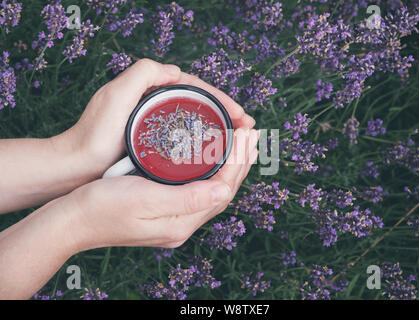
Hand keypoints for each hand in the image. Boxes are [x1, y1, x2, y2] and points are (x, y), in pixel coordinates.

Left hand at [63, 58, 255, 177]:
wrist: (78, 164)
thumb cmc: (94, 133)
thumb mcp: (116, 95)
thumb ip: (143, 73)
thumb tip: (177, 71)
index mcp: (151, 89)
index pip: (195, 88)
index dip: (221, 99)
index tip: (240, 115)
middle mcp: (156, 104)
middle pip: (200, 103)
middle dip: (226, 112)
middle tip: (247, 127)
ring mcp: (157, 123)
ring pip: (196, 120)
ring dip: (219, 127)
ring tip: (239, 137)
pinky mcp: (155, 142)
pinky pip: (187, 137)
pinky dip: (204, 141)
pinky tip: (216, 150)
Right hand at [65, 128, 258, 250]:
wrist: (73, 220)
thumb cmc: (103, 207)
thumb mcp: (146, 200)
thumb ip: (188, 199)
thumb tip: (225, 190)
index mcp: (181, 223)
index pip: (222, 189)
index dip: (238, 161)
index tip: (246, 133)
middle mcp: (183, 224)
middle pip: (222, 190)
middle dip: (240, 161)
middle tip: (251, 132)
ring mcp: (174, 218)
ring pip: (213, 189)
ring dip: (229, 165)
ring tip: (240, 142)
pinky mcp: (165, 210)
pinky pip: (199, 189)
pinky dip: (211, 170)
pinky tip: (212, 157)